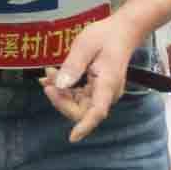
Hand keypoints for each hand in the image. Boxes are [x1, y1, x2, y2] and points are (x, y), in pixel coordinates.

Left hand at [43, 16, 136, 142]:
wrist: (123, 31)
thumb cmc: (107, 36)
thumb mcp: (85, 45)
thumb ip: (73, 66)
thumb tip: (60, 85)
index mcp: (107, 84)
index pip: (97, 111)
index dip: (84, 126)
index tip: (72, 137)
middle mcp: (107, 94)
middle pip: (81, 111)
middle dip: (61, 100)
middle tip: (47, 80)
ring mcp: (102, 94)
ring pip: (77, 105)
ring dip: (61, 93)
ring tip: (49, 72)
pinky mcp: (97, 91)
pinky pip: (78, 97)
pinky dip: (65, 88)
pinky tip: (55, 75)